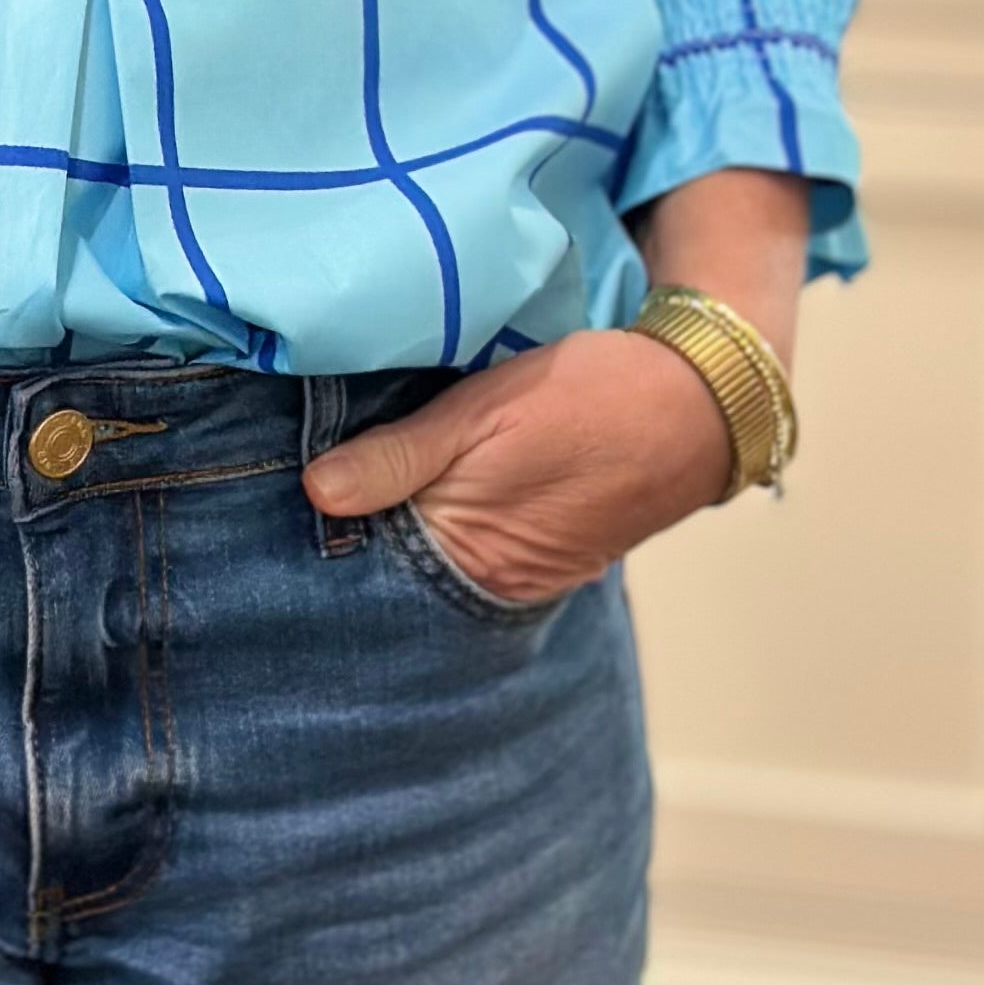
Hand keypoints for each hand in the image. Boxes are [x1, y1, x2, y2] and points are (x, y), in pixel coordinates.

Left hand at [302, 328, 735, 609]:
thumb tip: (315, 492)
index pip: (370, 566)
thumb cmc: (588, 399)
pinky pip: (473, 551)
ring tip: (357, 487)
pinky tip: (422, 493)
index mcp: (470, 555)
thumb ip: (399, 454)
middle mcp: (493, 585)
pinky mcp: (544, 557)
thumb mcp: (481, 410)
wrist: (696, 406)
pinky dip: (447, 525)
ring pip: (435, 561)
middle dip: (360, 535)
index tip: (286, 502)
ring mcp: (522, 577)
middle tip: (305, 491)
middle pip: (399, 573)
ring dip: (401, 528)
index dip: (331, 532)